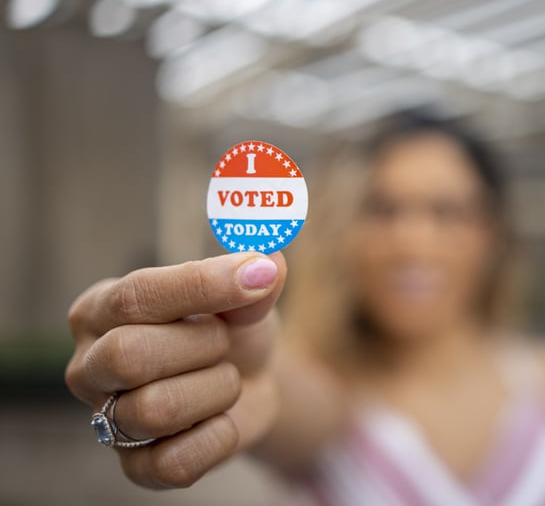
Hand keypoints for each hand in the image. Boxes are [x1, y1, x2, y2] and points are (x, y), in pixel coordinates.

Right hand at [65, 252, 286, 488]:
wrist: (251, 378)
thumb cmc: (231, 325)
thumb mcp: (244, 294)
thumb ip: (254, 278)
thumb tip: (270, 262)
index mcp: (100, 309)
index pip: (135, 296)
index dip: (201, 286)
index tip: (257, 277)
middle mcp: (89, 365)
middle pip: (128, 355)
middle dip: (201, 345)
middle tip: (223, 342)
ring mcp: (107, 421)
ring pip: (154, 410)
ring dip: (216, 390)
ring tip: (224, 378)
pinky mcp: (137, 468)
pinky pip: (174, 463)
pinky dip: (217, 438)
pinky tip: (221, 419)